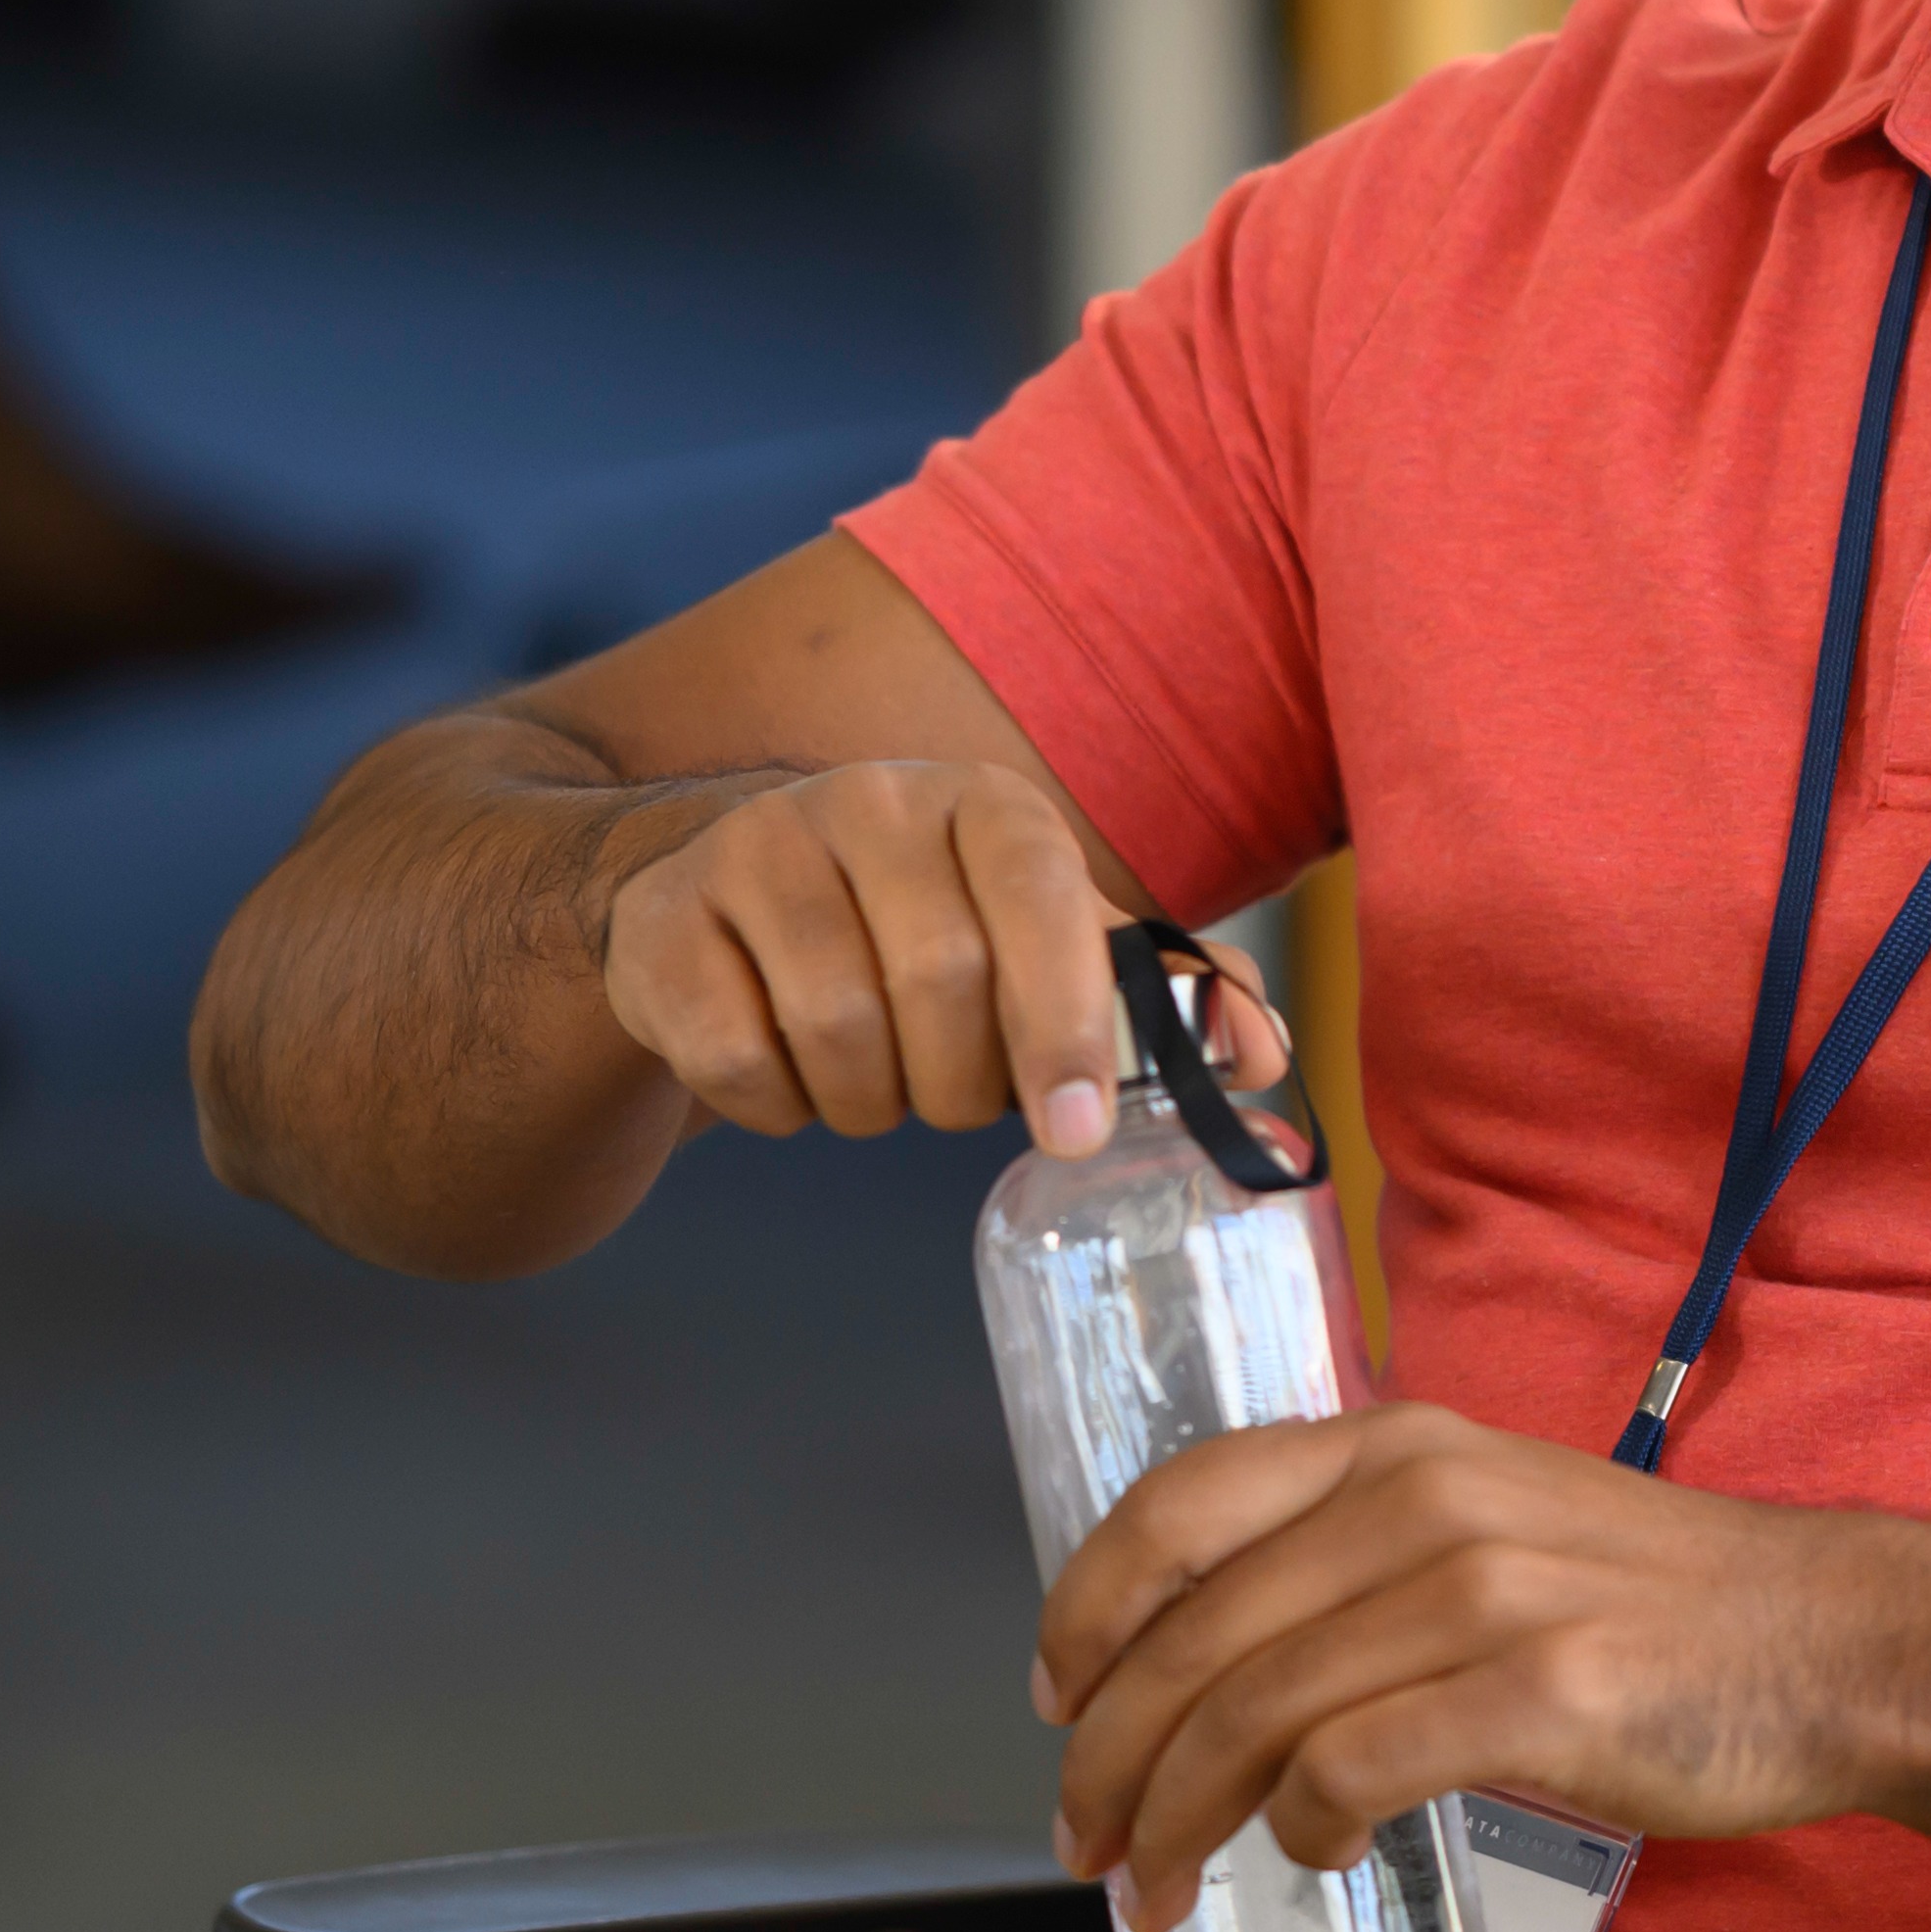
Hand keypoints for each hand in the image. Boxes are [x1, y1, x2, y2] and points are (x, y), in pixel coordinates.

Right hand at [602, 759, 1283, 1155]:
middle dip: (956, 1084)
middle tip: (946, 1094)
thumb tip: (1267, 1051)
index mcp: (983, 806)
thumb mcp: (1040, 941)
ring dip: (866, 1101)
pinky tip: (784, 1070)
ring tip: (870, 1076)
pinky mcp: (663, 922)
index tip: (1076, 1130)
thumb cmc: (916, 929)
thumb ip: (1160, 995)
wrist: (719, 895)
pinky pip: (738, 1063)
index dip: (1065, 1019)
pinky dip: (776, 1107)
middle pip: (939, 985)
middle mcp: (868, 801)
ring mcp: (754, 850)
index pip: (1041, 895)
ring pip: (835, 1029)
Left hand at [1032, 1403, 1930, 1931]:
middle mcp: (1426, 1497)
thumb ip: (1358, 1552)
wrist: (1837, 1639)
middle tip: (1091, 1840)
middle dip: (1112, 1757)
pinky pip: (1354, 1770)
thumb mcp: (1491, 1517)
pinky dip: (1306, 1828)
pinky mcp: (1542, 1693)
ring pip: (1254, 1713)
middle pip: (1196, 1634)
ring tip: (1165, 1882)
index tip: (1059, 1695)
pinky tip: (1318, 1852)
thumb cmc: (1661, 1601)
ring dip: (1181, 1816)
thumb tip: (1216, 1652)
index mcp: (1398, 1443)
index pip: (1179, 1505)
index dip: (1086, 1608)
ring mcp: (1484, 1591)